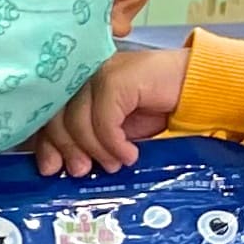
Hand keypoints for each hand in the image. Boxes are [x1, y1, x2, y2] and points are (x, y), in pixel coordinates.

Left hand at [29, 45, 187, 175]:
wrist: (197, 89)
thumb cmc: (155, 108)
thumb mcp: (113, 131)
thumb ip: (87, 140)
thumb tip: (57, 165)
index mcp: (77, 84)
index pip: (48, 114)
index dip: (46, 143)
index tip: (51, 170)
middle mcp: (83, 74)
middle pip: (57, 116)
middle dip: (67, 149)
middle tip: (82, 172)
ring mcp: (99, 72)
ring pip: (78, 119)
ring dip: (95, 149)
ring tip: (114, 165)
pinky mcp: (117, 78)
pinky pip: (104, 119)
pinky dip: (114, 143)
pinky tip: (130, 155)